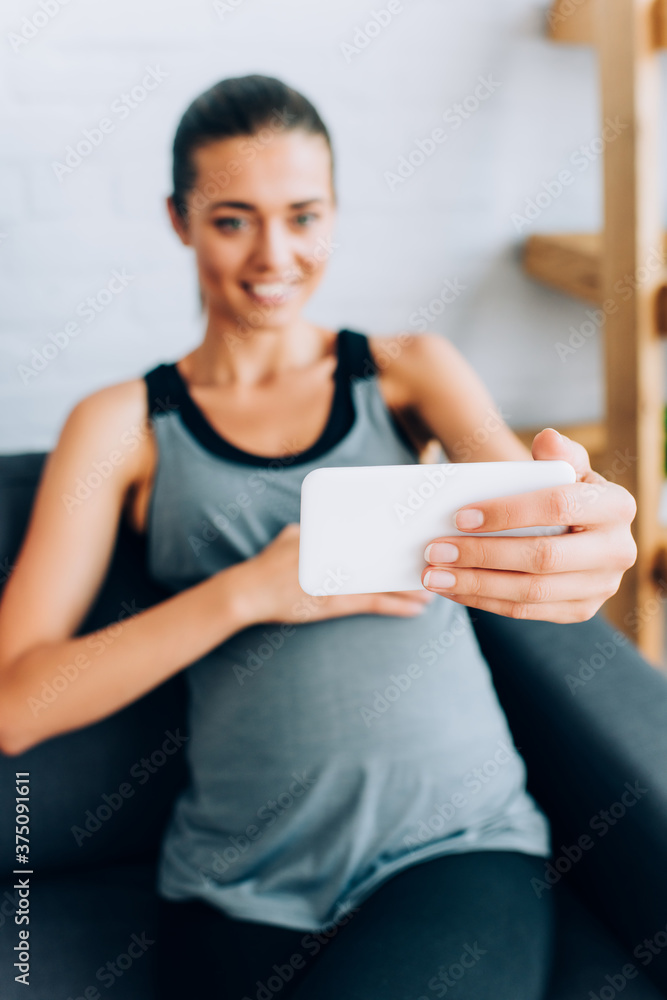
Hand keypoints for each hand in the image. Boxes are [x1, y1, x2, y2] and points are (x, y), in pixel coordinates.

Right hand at [240, 522, 435, 624]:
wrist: (248, 591)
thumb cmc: (269, 565)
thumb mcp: (291, 537)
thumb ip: (310, 529)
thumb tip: (316, 524)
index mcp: (331, 533)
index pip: (372, 530)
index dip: (399, 531)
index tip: (422, 529)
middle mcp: (339, 552)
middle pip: (385, 553)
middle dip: (413, 555)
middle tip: (442, 556)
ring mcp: (340, 578)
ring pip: (387, 579)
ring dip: (413, 584)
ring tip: (436, 587)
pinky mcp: (337, 603)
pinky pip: (376, 604)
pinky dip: (398, 606)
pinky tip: (416, 609)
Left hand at [421, 428, 637, 622]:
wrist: (585, 530)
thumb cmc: (567, 492)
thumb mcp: (568, 467)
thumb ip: (558, 453)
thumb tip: (548, 441)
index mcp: (617, 506)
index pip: (558, 507)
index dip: (508, 513)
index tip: (460, 517)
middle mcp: (619, 551)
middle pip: (542, 558)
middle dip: (482, 555)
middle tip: (435, 550)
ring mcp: (601, 587)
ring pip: (530, 592)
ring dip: (475, 584)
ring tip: (433, 575)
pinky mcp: (580, 611)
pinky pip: (526, 611)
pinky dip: (484, 600)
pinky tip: (452, 589)